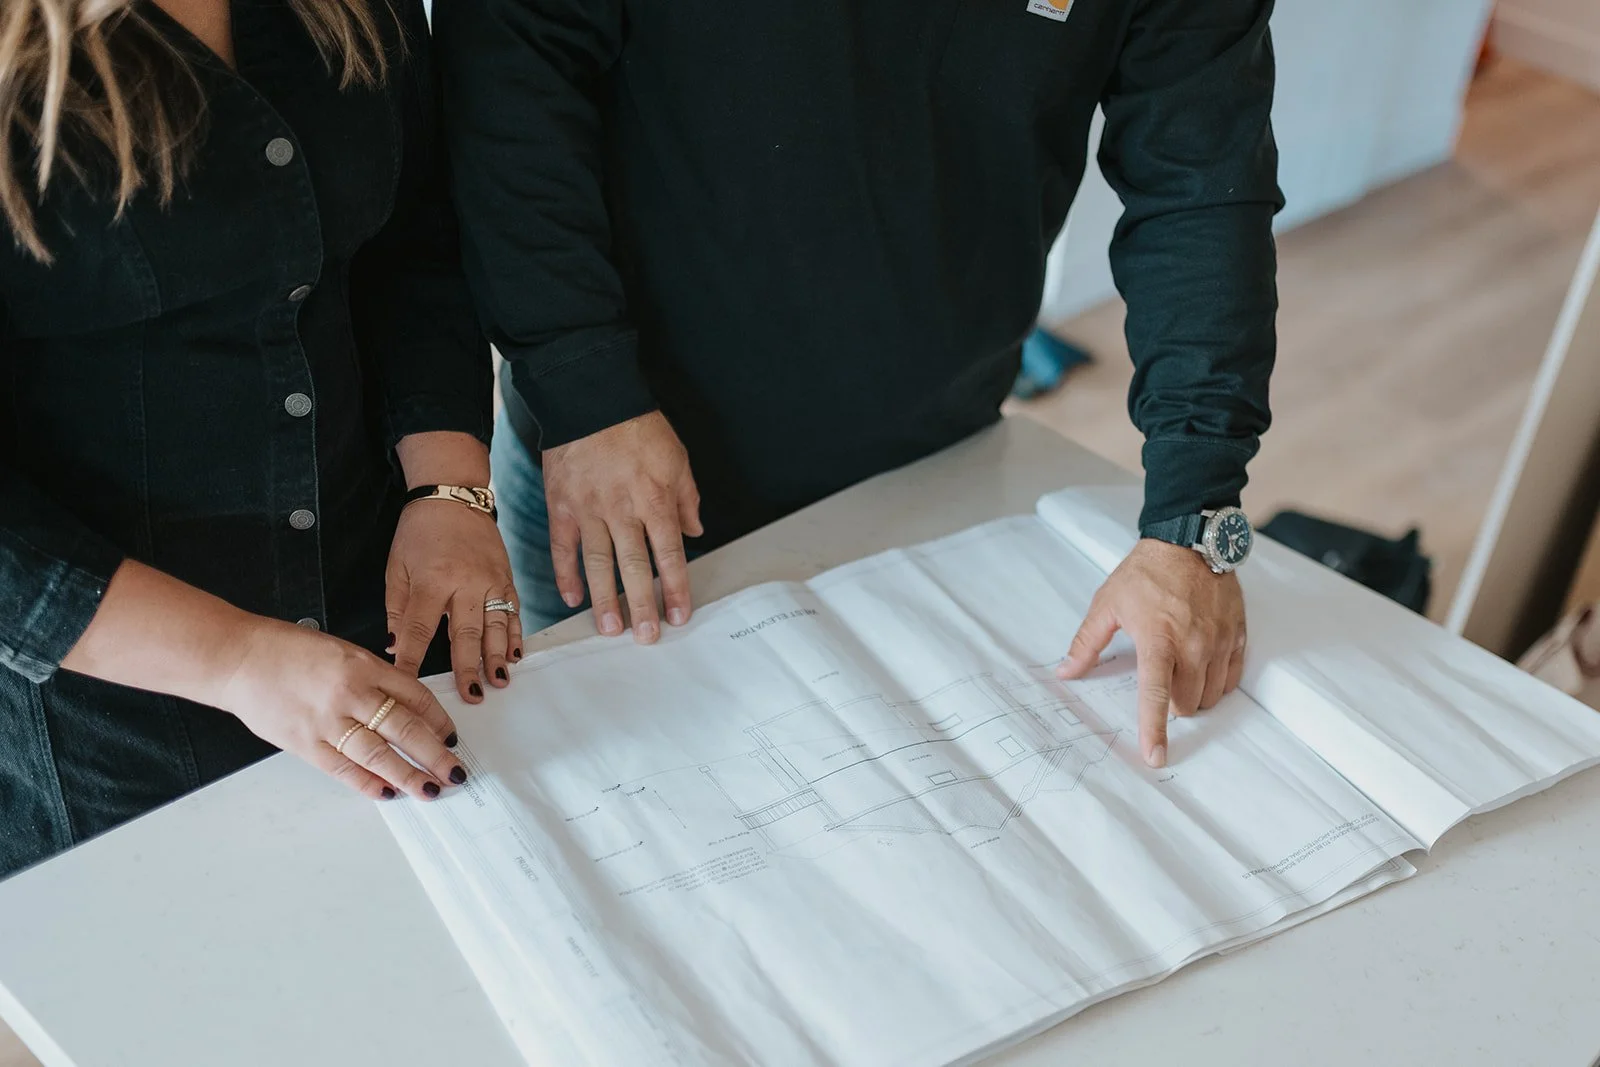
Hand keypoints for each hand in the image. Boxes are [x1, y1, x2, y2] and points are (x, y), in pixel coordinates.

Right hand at [218, 616, 465, 800]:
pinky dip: (367, 783)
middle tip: (454, 771)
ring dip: (408, 775)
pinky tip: (386, 792)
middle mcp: (350, 693)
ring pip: (379, 754)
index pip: (415, 696)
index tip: (450, 735)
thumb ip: (371, 676)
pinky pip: (343, 768)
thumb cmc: (285, 650)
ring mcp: (327, 721)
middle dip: (434, 754)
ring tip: (430, 789)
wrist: (238, 658)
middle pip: (405, 728)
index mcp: (363, 666)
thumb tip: (401, 704)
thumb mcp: (340, 650)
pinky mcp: (304, 743)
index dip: (438, 719)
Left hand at [387, 499, 520, 703]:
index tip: (407, 684)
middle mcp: (465, 584)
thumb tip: (394, 646)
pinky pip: (514, 612)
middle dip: (468, 667)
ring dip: (498, 657)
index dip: (412, 659)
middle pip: (466, 634)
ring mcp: (490, 582)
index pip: (419, 629)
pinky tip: (516, 655)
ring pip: (496, 626)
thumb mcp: (395, 566)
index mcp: (431, 581)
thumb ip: (396, 607)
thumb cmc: (419, 533)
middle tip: (471, 695)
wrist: (454, 496)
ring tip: (499, 682)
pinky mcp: (506, 579)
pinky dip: (516, 635)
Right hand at [543, 411, 703, 643]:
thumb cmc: (637, 426)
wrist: (590, 397)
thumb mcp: (677, 458)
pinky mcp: (562, 505)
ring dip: (605, 599)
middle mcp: (623, 510)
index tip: (680, 615)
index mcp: (655, 500)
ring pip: (598, 563)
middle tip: (646, 636)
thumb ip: (687, 498)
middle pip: (635, 567)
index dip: (676, 588)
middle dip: (643, 604)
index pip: (670, 555)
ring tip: (611, 628)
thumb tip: (694, 533)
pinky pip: (563, 546)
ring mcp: (589, 509)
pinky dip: (566, 573)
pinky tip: (572, 598)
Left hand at [1057, 539, 1246, 767]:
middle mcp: (1194, 645)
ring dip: (1195, 695)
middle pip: (1187, 704)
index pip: (1156, 696)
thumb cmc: (1146, 572)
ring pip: (1212, 695)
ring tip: (1181, 669)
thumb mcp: (1107, 603)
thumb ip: (1087, 643)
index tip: (1154, 757)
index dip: (1153, 730)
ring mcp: (1220, 641)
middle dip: (1172, 704)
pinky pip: (1233, 678)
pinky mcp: (1239, 635)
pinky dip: (1217, 681)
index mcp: (1158, 640)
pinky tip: (1204, 665)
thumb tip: (1066, 672)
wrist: (1189, 540)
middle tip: (1160, 678)